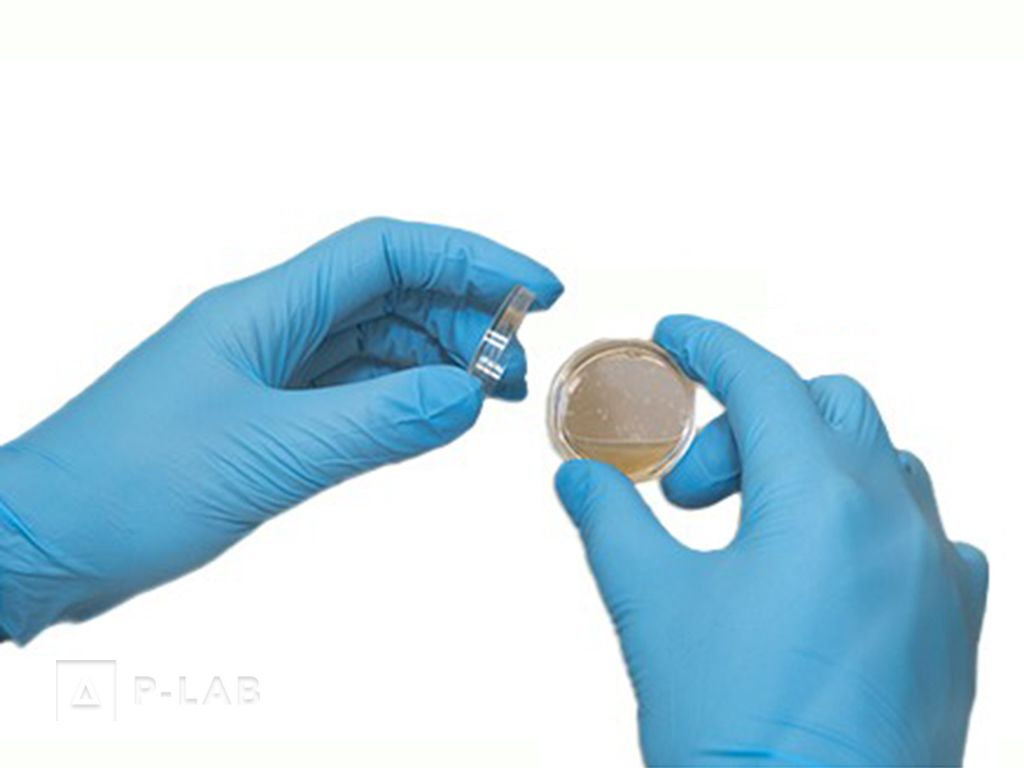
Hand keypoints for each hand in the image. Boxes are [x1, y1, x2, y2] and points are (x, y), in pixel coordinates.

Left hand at [0, 217, 561, 643]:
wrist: (44, 541)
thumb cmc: (124, 487)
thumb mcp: (269, 454)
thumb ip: (377, 423)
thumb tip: (466, 396)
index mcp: (266, 310)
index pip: (386, 252)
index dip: (469, 258)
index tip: (533, 287)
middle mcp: (272, 329)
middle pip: (391, 292)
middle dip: (465, 315)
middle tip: (517, 361)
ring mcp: (271, 373)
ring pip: (377, 342)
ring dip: (440, 357)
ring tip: (491, 392)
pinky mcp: (269, 417)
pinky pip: (356, 390)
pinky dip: (405, 397)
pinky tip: (435, 416)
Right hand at [556, 316, 986, 766]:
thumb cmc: (736, 733)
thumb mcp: (651, 606)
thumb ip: (611, 520)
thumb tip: (581, 478)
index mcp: (819, 500)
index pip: (761, 380)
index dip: (708, 346)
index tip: (676, 337)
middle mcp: (893, 520)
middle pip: (828, 405)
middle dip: (750, 421)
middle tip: (690, 488)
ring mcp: (935, 571)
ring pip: (884, 461)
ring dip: (813, 464)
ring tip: (754, 526)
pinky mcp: (954, 624)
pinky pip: (926, 533)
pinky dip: (871, 521)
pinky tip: (828, 567)